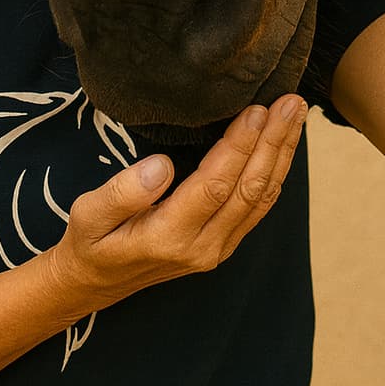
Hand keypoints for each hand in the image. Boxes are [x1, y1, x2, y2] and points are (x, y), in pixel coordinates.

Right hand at [46, 95, 306, 315]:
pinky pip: (257, 207)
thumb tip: (162, 166)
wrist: (94, 283)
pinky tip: (282, 146)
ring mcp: (217, 249)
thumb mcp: (88, 214)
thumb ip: (122, 192)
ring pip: (260, 198)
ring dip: (281, 154)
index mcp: (169, 236)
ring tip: (296, 114)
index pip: (216, 185)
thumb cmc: (91, 241)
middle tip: (291, 102)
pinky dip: (275, 172)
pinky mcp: (222, 244)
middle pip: (249, 189)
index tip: (256, 109)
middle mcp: (202, 247)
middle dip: (274, 142)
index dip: (240, 146)